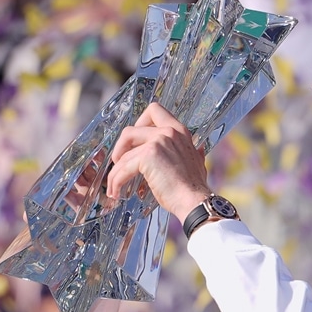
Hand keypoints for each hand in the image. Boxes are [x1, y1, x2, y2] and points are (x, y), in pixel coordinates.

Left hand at [105, 103, 210, 220]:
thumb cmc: (194, 188)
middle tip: (119, 163)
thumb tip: (198, 149)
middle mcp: (168, 131)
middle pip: (130, 130)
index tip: (135, 143)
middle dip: (120, 148)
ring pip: (124, 153)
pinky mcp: (148, 155)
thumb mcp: (197, 163)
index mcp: (179, 130)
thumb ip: (194, 152)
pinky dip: (116, 180)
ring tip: (114, 185)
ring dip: (115, 170)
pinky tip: (116, 192)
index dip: (138, 124)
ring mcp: (158, 141)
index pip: (154, 110)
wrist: (194, 201)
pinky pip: (123, 167)